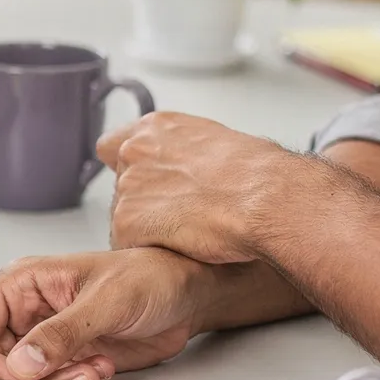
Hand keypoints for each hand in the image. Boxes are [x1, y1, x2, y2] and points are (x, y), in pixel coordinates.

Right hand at [0, 249, 213, 379]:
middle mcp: (24, 313)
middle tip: (65, 376)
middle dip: (25, 379)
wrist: (184, 297)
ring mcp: (42, 339)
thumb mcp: (105, 302)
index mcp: (20, 285)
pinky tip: (99, 369)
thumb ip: (61, 334)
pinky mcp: (62, 360)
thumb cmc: (148, 277)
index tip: (18, 379)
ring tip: (93, 369)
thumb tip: (20, 364)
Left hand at [98, 113, 293, 265]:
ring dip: (146, 229)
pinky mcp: (128, 222)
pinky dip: (149, 251)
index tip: (143, 183)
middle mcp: (135, 152)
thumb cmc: (259, 174)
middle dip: (143, 204)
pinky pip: (126, 244)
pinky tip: (179, 249)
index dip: (128, 169)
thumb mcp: (218, 143)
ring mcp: (127, 187)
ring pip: (122, 217)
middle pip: (119, 186)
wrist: (268, 198)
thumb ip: (186, 152)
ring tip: (187, 233)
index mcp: (155, 129)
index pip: (112, 146)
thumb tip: (190, 167)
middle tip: (179, 216)